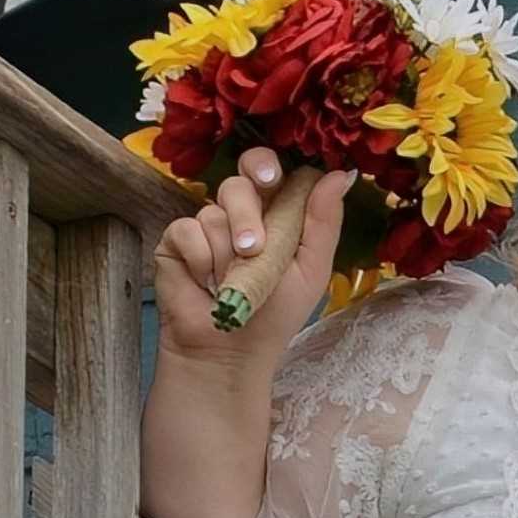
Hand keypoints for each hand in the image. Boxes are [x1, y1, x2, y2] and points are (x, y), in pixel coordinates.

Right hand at [150, 148, 344, 385]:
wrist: (230, 350)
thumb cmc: (276, 313)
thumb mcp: (310, 268)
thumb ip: (323, 222)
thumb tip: (341, 174)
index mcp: (274, 215)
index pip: (267, 170)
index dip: (265, 167)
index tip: (270, 179)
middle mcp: (238, 214)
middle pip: (238, 183)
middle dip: (247, 215)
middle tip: (252, 249)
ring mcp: (206, 225)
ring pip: (214, 210)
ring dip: (228, 254)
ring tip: (232, 284)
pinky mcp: (177, 238)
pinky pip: (188, 230)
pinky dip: (202, 261)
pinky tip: (206, 284)